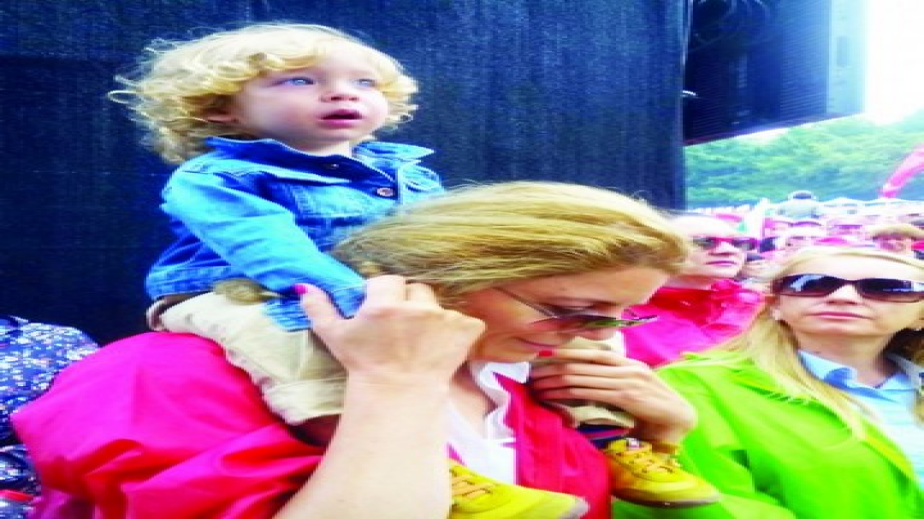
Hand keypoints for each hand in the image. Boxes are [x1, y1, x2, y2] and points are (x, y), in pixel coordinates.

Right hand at [298, 275, 485, 385]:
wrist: (398, 395)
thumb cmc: (364, 364)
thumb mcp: (335, 336)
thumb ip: (319, 308)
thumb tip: (304, 286)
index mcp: (384, 304)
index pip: (387, 281)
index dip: (383, 295)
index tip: (381, 314)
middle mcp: (417, 308)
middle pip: (416, 289)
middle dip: (410, 303)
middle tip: (402, 327)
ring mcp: (444, 318)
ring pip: (438, 304)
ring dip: (432, 316)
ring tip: (422, 338)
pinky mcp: (465, 330)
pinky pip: (465, 319)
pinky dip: (458, 330)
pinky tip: (443, 344)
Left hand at [529, 347, 695, 442]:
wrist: (678, 418)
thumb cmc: (652, 406)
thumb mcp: (632, 385)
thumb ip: (612, 379)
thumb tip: (586, 379)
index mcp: (626, 361)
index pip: (589, 353)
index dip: (565, 353)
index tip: (544, 357)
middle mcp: (624, 365)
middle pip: (579, 363)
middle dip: (552, 368)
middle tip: (532, 373)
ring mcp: (625, 378)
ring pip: (579, 377)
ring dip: (554, 382)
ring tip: (536, 386)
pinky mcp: (624, 395)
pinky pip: (588, 391)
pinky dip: (566, 393)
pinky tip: (552, 395)